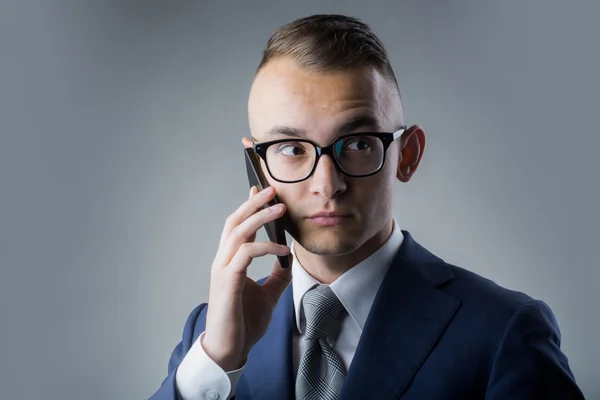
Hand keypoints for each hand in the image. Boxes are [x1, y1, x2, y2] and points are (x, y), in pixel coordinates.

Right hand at [201, 184, 292, 370]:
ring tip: (280, 208)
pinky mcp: (227, 282)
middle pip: (235, 222)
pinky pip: (246, 254)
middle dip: (253, 203)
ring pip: (238, 233)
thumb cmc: (244, 322)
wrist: (230, 349)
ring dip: (260, 217)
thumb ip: (277, 276)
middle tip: (272, 189)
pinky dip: (265, 247)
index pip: (237, 226)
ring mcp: (223, 270)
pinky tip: (283, 250)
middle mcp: (223, 261)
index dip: (247, 206)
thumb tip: (290, 259)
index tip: (261, 190)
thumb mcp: (268, 295)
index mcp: (230, 262)